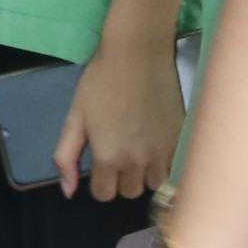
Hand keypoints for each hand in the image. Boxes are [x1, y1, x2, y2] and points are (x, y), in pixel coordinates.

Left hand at [53, 33, 185, 197]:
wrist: (138, 53)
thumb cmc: (100, 82)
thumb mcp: (75, 117)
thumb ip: (66, 156)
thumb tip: (68, 191)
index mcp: (108, 156)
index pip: (104, 194)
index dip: (99, 181)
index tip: (100, 163)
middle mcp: (138, 160)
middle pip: (129, 192)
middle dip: (121, 177)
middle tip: (119, 151)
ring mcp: (163, 151)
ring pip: (154, 184)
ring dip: (144, 173)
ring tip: (139, 149)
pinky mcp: (181, 139)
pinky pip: (173, 167)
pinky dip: (163, 162)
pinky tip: (155, 142)